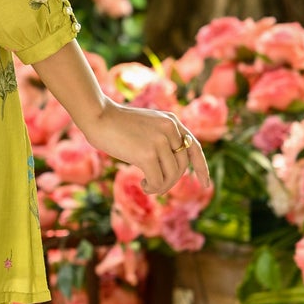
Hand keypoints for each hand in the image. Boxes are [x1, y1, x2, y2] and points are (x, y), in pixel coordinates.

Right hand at [82, 101, 213, 197]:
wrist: (98, 116)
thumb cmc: (116, 124)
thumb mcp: (147, 125)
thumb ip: (162, 138)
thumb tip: (172, 167)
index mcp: (172, 121)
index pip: (194, 147)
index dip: (202, 167)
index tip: (205, 184)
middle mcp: (170, 129)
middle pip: (183, 166)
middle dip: (172, 181)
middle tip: (157, 185)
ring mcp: (160, 141)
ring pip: (172, 176)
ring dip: (161, 186)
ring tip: (148, 185)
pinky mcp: (147, 154)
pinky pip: (158, 180)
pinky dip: (152, 188)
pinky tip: (143, 184)